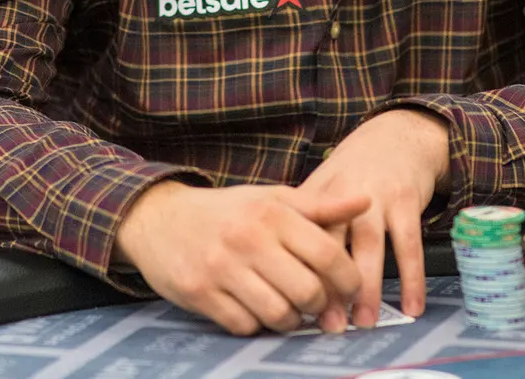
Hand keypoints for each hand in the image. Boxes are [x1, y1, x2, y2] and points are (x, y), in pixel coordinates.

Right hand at [115, 181, 366, 335]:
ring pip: (277, 314)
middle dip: (320, 306)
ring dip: (290, 320)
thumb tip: (366, 200)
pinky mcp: (199, 293)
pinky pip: (244, 325)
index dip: (347, 280)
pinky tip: (255, 309)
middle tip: (317, 304)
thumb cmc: (226, 211)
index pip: (327, 254)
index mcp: (271, 213)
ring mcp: (221, 268)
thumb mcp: (272, 199)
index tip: (350, 290)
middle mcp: (248, 239)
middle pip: (307, 291)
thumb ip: (320, 206)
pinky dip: (255, 324)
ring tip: (288, 308)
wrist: (158, 218)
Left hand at [296, 109, 449, 329]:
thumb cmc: (354, 172)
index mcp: (316, 195)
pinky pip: (410, 245)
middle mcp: (342, 195)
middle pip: (332, 244)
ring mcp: (376, 196)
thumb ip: (305, 224)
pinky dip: (412, 278)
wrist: (396, 135)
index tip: (297, 308)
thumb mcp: (323, 188)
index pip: (301, 239)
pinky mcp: (406, 200)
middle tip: (329, 324)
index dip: (298, 273)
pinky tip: (412, 306)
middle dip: (329, 286)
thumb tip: (282, 273)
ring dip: (368, 287)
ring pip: (370, 246)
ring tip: (365, 321)